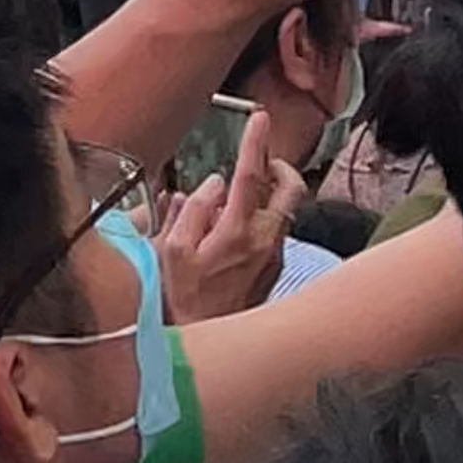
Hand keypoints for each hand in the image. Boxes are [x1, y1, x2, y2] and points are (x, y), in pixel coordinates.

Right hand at [153, 99, 298, 321]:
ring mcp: (275, 257)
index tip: (259, 118)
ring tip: (229, 201)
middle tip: (258, 159)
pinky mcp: (275, 271)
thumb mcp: (171, 251)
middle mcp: (266, 241)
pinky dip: (259, 219)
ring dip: (265, 194)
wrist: (208, 344)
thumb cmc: (182, 300)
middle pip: (291, 188)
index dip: (256, 142)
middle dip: (279, 165)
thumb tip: (212, 184)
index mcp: (238, 231)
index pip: (251, 175)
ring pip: (284, 210)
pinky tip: (229, 230)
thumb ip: (191, 210)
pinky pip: (274, 232)